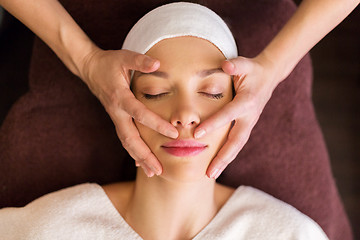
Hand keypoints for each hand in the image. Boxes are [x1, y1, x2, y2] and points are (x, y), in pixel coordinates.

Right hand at [80, 48, 178, 176]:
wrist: (90, 69)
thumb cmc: (109, 63)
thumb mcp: (124, 57)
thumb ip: (140, 61)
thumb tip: (159, 63)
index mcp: (120, 97)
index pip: (140, 114)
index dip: (156, 124)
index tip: (173, 134)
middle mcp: (117, 112)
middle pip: (130, 139)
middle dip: (144, 155)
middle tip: (159, 170)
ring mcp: (116, 118)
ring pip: (126, 143)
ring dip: (139, 158)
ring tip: (153, 172)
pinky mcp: (117, 120)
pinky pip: (125, 139)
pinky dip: (133, 153)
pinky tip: (142, 164)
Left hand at [194, 55, 279, 178]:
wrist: (269, 77)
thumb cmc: (252, 70)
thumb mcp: (245, 64)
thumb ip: (235, 65)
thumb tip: (225, 65)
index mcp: (246, 101)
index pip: (227, 115)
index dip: (213, 125)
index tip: (196, 136)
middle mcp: (249, 117)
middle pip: (236, 141)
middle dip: (223, 157)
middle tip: (209, 173)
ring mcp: (249, 123)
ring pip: (237, 146)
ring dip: (225, 161)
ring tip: (211, 174)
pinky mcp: (247, 126)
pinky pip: (237, 143)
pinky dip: (228, 155)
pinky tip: (217, 164)